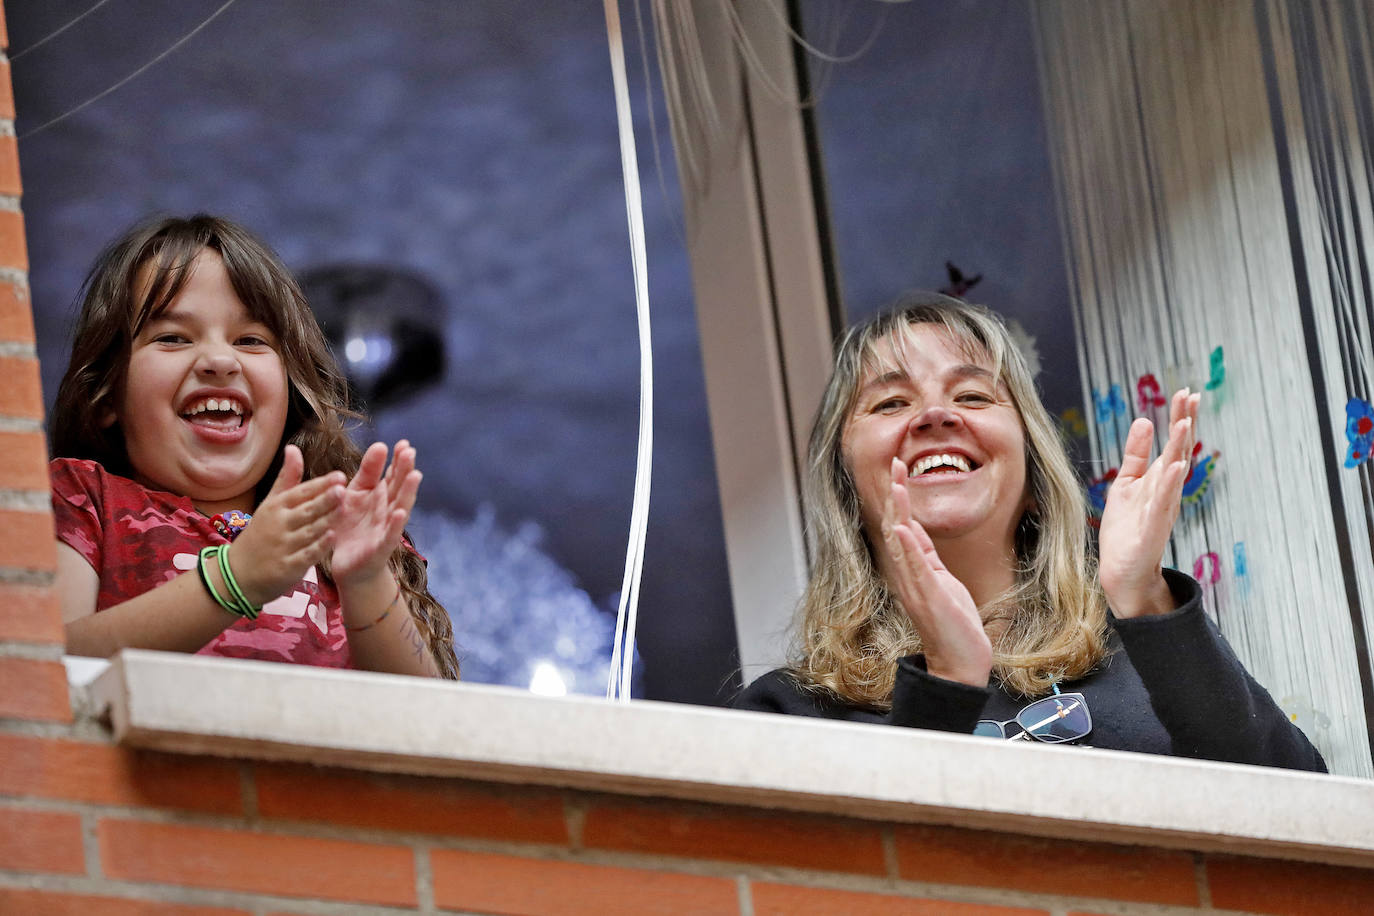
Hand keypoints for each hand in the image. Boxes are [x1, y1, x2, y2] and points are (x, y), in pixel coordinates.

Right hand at [230, 445, 344, 605]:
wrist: (239, 573)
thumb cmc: (261, 533)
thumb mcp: (271, 504)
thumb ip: (287, 478)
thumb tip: (293, 448)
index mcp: (277, 507)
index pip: (301, 492)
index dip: (320, 485)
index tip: (340, 476)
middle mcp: (279, 524)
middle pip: (306, 510)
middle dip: (324, 500)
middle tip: (342, 489)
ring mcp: (283, 546)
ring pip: (309, 531)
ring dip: (327, 520)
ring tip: (344, 508)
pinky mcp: (287, 567)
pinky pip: (306, 555)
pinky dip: (319, 546)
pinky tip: (333, 537)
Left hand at [330, 440, 420, 588]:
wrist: (348, 565)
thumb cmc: (353, 526)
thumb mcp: (356, 494)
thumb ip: (368, 472)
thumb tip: (381, 445)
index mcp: (381, 496)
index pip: (393, 475)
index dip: (398, 460)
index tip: (403, 443)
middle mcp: (388, 510)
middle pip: (399, 488)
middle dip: (405, 470)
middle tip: (409, 452)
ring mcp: (387, 528)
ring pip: (400, 507)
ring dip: (408, 492)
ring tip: (415, 476)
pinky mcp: (380, 548)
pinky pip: (389, 535)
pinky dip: (395, 525)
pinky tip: (400, 513)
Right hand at [880, 458, 991, 685]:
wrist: (960, 663)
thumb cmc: (953, 624)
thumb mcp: (941, 581)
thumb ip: (925, 557)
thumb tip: (912, 530)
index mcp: (915, 569)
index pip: (903, 525)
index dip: (900, 497)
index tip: (898, 470)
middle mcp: (909, 576)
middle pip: (897, 527)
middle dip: (896, 495)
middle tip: (895, 464)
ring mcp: (917, 587)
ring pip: (902, 543)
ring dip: (899, 513)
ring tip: (895, 486)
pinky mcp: (929, 598)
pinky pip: (916, 568)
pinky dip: (907, 547)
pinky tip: (902, 528)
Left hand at [1098, 388, 1199, 616]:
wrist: (1123, 568)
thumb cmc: (1127, 527)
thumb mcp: (1127, 482)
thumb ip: (1136, 454)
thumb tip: (1143, 420)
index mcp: (1161, 478)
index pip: (1174, 442)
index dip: (1180, 417)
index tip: (1186, 391)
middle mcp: (1167, 490)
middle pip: (1179, 450)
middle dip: (1184, 423)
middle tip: (1190, 395)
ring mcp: (1162, 507)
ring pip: (1175, 473)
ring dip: (1179, 448)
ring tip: (1183, 423)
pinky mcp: (1152, 527)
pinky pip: (1162, 503)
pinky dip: (1169, 485)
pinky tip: (1175, 467)